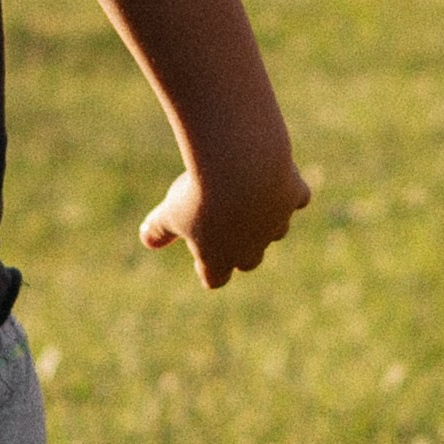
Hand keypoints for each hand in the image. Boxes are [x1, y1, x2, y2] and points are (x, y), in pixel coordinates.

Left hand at [141, 151, 309, 288]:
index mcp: (219, 259)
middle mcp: (252, 248)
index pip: (215, 278)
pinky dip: (289, 188)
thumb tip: (147, 239)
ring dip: (265, 218)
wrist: (239, 166)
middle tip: (226, 225)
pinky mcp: (294, 196)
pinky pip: (297, 197)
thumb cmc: (199, 194)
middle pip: (250, 260)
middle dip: (240, 246)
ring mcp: (277, 223)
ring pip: (277, 229)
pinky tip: (276, 174)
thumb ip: (158, 230)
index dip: (208, 268)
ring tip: (248, 194)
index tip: (202, 255)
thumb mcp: (170, 212)